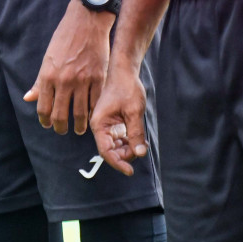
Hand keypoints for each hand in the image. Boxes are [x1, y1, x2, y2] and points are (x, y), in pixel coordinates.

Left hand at [24, 1, 113, 134]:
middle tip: (61, 130)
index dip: (44, 120)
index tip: (47, 124)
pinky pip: (95, 103)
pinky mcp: (98, 78)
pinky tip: (91, 115)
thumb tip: (28, 98)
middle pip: (60, 115)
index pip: (43, 108)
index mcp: (48, 75)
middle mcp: (64, 80)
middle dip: (60, 127)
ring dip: (78, 125)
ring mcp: (83, 81)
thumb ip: (40, 81)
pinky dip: (92, 112)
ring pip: (80, 113)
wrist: (86, 22)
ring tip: (78, 128)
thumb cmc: (64, 38)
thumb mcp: (47, 58)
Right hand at [90, 60, 148, 175]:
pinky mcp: (113, 123)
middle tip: (142, 148)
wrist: (124, 71)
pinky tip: (140, 139)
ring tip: (143, 143)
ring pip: (116, 146)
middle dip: (126, 154)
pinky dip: (130, 141)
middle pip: (111, 150)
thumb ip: (136, 133)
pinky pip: (120, 139)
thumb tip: (140, 153)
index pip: (106, 151)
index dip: (118, 163)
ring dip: (129, 148)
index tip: (130, 171)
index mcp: (99, 124)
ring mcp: (107, 125)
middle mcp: (100, 127)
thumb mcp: (134, 111)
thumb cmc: (127, 88)